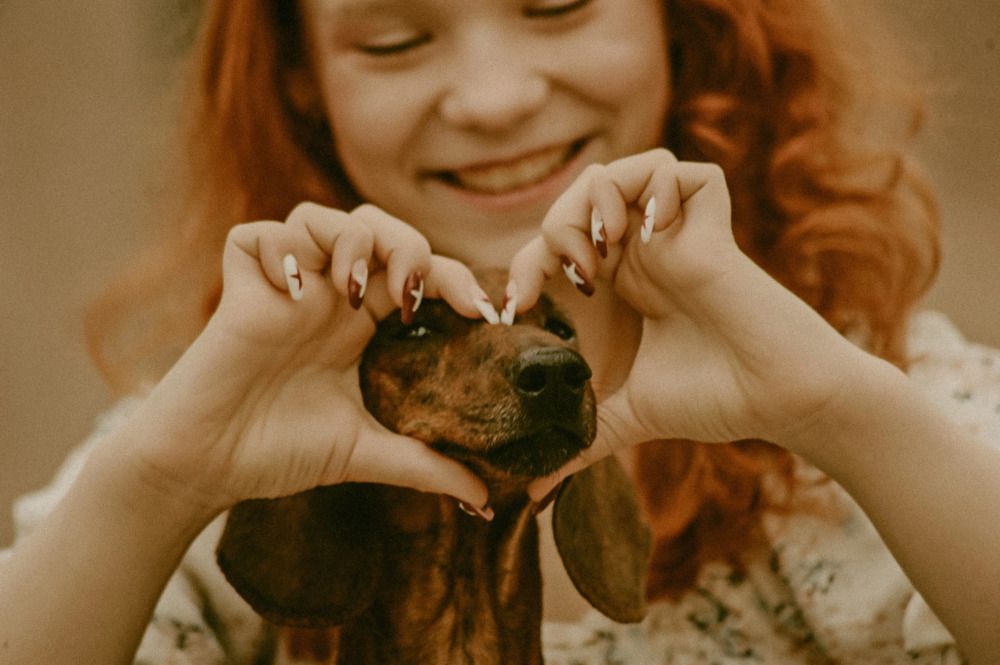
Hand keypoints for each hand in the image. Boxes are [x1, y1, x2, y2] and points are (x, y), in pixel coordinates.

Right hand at [114, 202, 491, 512]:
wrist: (208, 466)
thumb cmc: (279, 453)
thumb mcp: (364, 453)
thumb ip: (424, 465)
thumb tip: (488, 497)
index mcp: (362, 327)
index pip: (417, 276)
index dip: (455, 280)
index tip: (485, 313)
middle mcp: (326, 298)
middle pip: (377, 228)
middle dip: (407, 245)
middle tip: (409, 294)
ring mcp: (283, 288)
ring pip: (321, 217)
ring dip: (349, 240)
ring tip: (350, 291)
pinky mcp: (238, 288)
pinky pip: (256, 235)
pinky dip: (280, 250)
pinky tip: (292, 293)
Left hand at [508, 149, 871, 496]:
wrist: (780, 399)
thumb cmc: (712, 400)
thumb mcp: (625, 417)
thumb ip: (579, 442)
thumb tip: (529, 494)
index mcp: (613, 287)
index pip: (552, 249)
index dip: (524, 267)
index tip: (517, 309)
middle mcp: (639, 254)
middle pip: (578, 200)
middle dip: (554, 229)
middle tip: (567, 280)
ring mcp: (675, 234)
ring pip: (620, 173)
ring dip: (595, 203)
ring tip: (604, 251)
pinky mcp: (713, 225)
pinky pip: (683, 171)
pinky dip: (658, 187)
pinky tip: (652, 234)